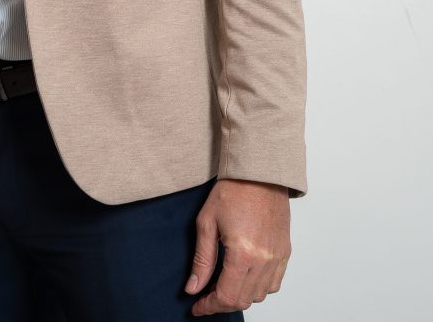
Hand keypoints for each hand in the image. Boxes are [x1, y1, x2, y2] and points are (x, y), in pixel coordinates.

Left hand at [185, 178, 290, 315]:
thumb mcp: (207, 222)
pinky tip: (244, 277)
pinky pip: (274, 284)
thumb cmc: (232, 191)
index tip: (197, 306)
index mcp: (243, 253)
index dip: (209, 306)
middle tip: (205, 296)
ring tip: (223, 285)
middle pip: (243, 300)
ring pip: (259, 295)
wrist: (258, 173)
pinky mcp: (285, 251)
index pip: (226, 296)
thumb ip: (201, 259)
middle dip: (221, 303)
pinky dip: (258, 288)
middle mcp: (264, 259)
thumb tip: (193, 287)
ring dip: (240, 296)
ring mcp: (277, 256)